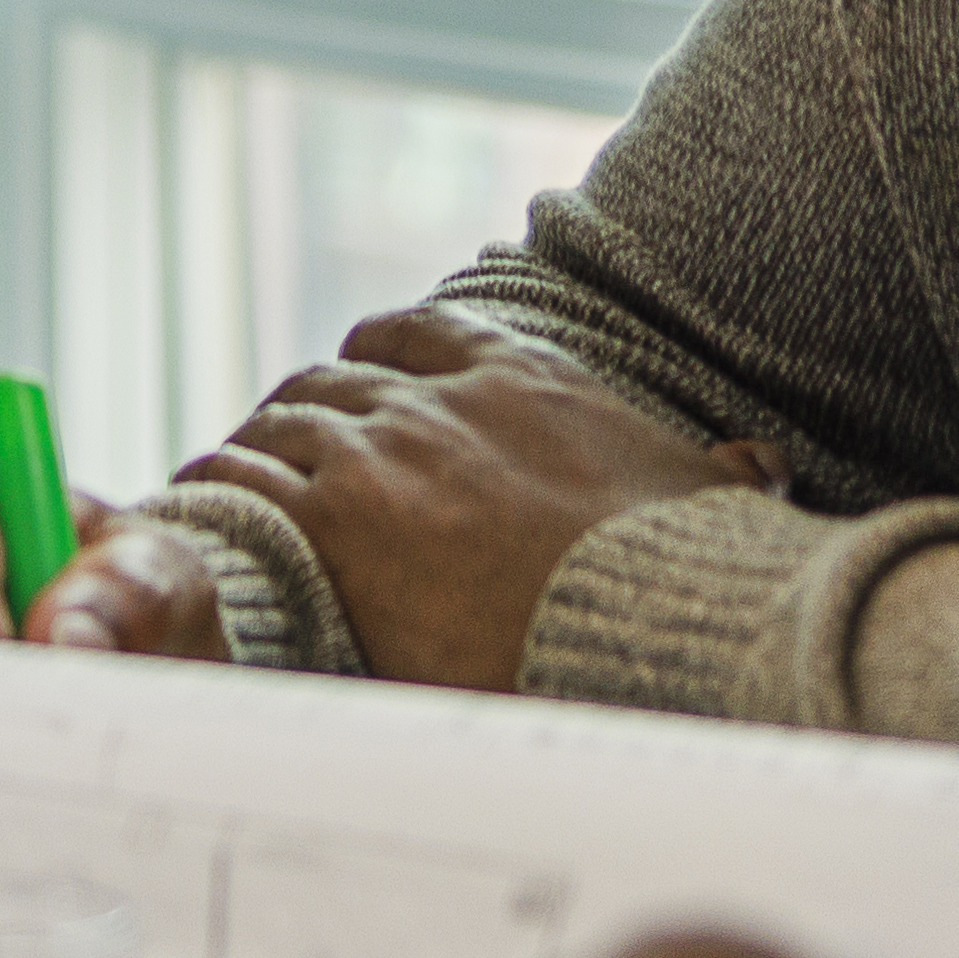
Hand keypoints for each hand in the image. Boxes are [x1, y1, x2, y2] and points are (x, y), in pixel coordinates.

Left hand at [200, 310, 774, 693]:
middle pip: (329, 384)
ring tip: (227, 490)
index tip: (355, 389)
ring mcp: (380, 457)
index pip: (417, 335)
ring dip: (250, 458)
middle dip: (300, 419)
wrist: (653, 621)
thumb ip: (721, 470)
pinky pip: (244, 487)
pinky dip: (217, 495)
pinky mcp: (337, 524)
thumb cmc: (688, 573)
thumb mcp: (712, 496)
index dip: (373, 364)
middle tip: (279, 460)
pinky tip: (200, 514)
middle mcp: (440, 403)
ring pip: (277, 427)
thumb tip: (758, 465)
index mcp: (524, 380)